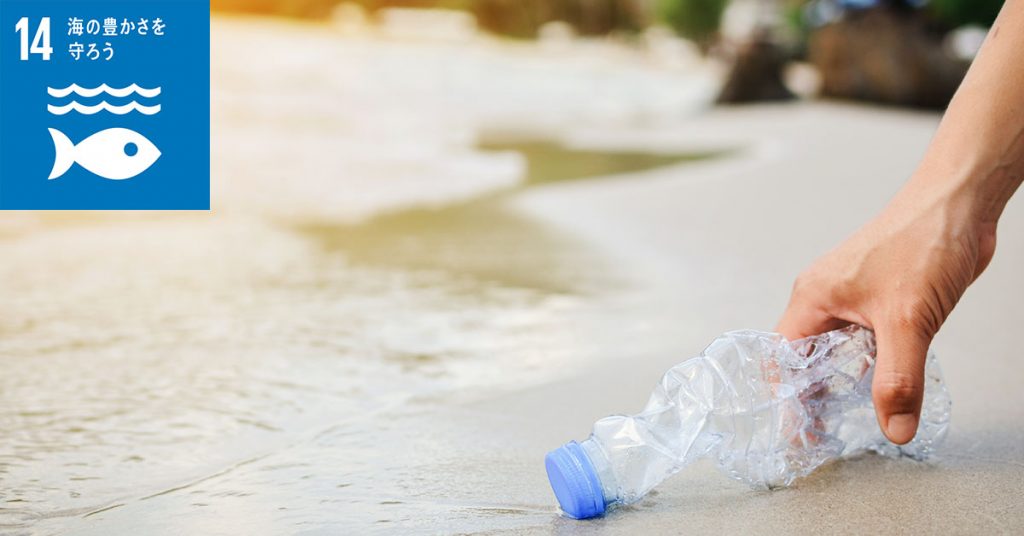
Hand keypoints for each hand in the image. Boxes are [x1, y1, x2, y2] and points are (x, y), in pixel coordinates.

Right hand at [776, 181, 996, 443]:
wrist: (960, 204)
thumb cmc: (923, 240)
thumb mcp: (908, 321)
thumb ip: (898, 379)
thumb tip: (894, 426)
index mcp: (813, 297)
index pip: (782, 358)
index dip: (788, 398)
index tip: (800, 433)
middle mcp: (826, 296)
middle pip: (804, 357)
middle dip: (811, 395)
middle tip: (824, 433)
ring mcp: (852, 296)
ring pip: (836, 349)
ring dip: (842, 380)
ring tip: (849, 416)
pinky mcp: (880, 297)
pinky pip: (863, 340)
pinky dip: (868, 365)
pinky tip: (883, 382)